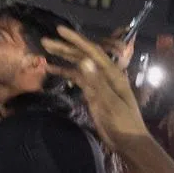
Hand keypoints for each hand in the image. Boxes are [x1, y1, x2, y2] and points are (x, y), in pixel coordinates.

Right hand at [41, 26, 150, 150]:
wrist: (128, 142)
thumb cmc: (123, 122)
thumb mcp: (110, 102)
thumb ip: (96, 82)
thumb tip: (83, 61)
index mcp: (113, 74)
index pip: (92, 51)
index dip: (76, 40)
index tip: (59, 30)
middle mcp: (105, 74)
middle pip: (83, 56)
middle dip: (65, 47)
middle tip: (45, 41)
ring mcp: (98, 83)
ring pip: (78, 65)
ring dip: (63, 58)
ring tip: (45, 51)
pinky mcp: (92, 92)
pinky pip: (77, 78)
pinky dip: (65, 72)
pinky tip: (52, 69)